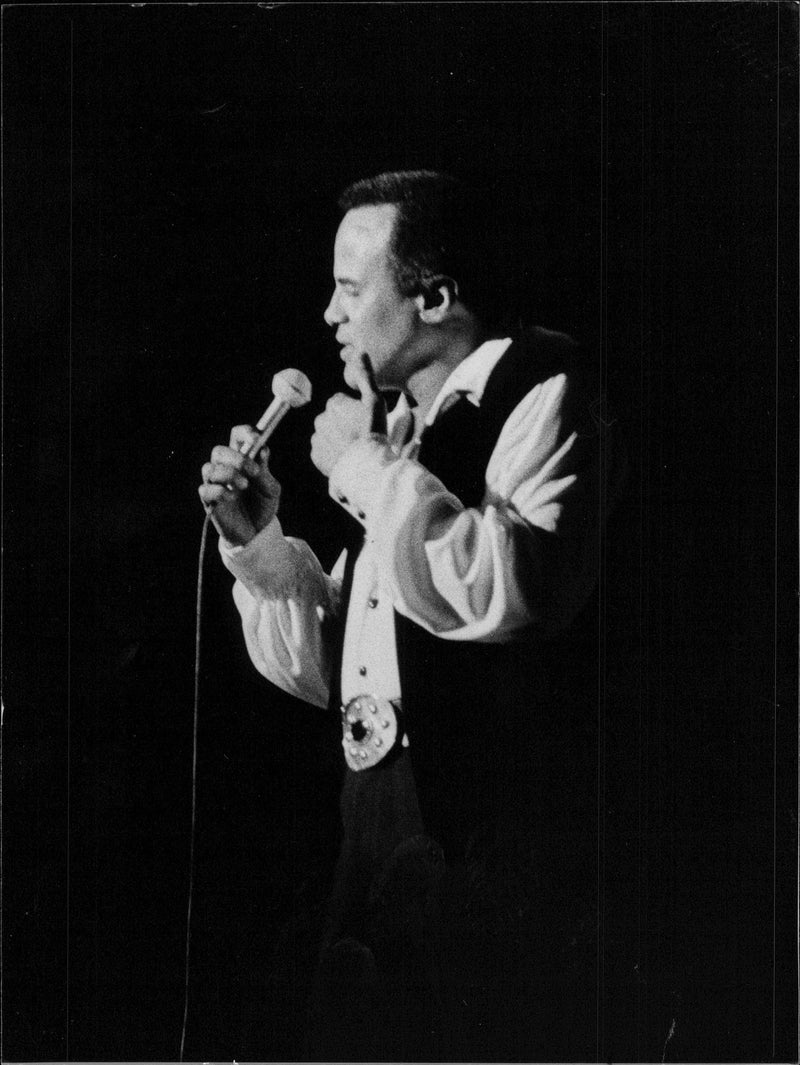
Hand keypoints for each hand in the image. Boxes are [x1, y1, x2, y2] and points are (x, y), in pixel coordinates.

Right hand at [198, 426, 281, 545]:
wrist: (257, 533)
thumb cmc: (262, 507)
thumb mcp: (270, 489)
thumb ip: (265, 471)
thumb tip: (262, 450)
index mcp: (242, 460)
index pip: (236, 436)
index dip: (245, 432)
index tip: (256, 438)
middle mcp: (225, 468)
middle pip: (219, 451)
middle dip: (236, 457)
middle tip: (253, 470)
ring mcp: (215, 484)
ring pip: (209, 468)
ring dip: (229, 474)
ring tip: (245, 486)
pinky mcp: (208, 501)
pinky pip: (205, 489)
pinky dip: (220, 491)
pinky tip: (232, 498)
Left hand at [310, 355, 386, 477]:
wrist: (367, 467)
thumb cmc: (373, 432)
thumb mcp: (375, 401)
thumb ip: (365, 376)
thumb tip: (359, 351)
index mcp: (334, 404)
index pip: (342, 403)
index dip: (355, 412)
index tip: (364, 422)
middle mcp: (321, 419)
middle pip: (334, 419)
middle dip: (344, 425)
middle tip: (360, 436)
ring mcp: (317, 438)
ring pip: (328, 435)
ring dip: (338, 439)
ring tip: (354, 447)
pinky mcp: (316, 456)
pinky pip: (323, 451)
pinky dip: (332, 453)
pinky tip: (346, 456)